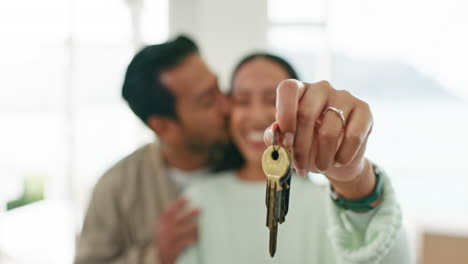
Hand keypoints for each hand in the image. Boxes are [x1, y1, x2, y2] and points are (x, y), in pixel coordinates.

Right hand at [156, 198, 199, 263]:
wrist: (160, 259)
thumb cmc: (166, 240)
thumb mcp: (165, 229)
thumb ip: (173, 221)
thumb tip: (189, 209)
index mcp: (161, 225)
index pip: (168, 211)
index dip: (177, 204)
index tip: (187, 198)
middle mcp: (163, 231)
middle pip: (176, 220)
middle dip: (189, 214)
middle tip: (200, 209)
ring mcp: (167, 241)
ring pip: (180, 232)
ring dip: (191, 227)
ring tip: (201, 225)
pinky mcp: (172, 251)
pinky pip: (183, 244)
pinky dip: (191, 241)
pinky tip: (197, 239)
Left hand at [265, 80, 375, 198]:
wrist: (338, 159)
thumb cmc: (308, 146)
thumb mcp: (287, 144)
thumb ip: (275, 137)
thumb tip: (275, 132)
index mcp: (298, 91)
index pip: (288, 89)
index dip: (284, 113)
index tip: (285, 139)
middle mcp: (320, 88)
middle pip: (306, 114)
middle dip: (300, 147)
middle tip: (300, 167)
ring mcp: (343, 97)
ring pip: (329, 130)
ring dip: (322, 157)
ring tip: (319, 167)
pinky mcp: (364, 110)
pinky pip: (353, 136)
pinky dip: (343, 155)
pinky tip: (338, 161)